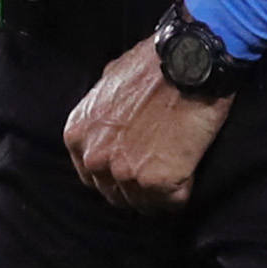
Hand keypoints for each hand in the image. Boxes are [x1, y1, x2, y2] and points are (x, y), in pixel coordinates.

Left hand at [65, 36, 232, 212]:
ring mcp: (126, 173)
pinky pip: (172, 203)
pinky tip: (188, 173)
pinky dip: (182, 193)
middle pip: (114, 194)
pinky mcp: (159, 182)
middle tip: (156, 173)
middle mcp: (96, 158)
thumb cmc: (151, 65)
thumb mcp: (108, 80)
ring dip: (158, 195)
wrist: (186, 63)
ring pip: (143, 204)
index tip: (132, 169)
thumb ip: (101, 110)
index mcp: (78, 135)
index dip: (113, 175)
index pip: (91, 176)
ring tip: (174, 175)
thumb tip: (108, 121)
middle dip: (134, 187)